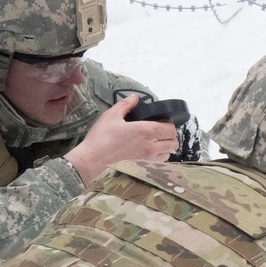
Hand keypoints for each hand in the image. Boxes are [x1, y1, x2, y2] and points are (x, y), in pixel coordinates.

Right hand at [64, 94, 178, 183]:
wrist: (92, 161)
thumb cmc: (101, 138)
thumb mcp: (111, 116)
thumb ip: (126, 105)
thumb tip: (135, 98)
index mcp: (146, 131)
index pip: (170, 128)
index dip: (168, 124)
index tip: (161, 121)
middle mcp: (151, 146)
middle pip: (173, 142)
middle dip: (169, 136)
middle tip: (159, 132)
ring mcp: (148, 160)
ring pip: (168, 154)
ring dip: (165, 147)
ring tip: (154, 143)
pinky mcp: (143, 169)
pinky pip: (159, 163)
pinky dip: (159, 157)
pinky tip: (148, 152)